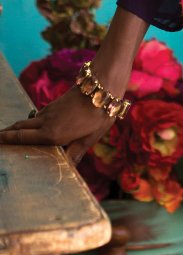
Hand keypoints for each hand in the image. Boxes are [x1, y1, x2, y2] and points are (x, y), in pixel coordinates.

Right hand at [0, 84, 117, 166]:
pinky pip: (38, 116)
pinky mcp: (56, 104)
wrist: (102, 85)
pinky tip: (34, 126)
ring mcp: (50, 111)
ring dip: (17, 128)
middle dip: (5, 134)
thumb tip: (68, 169)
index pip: (20, 138)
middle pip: (19, 128)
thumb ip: (75, 153)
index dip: (5, 140)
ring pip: (28, 121)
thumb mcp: (89, 138)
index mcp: (51, 134)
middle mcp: (46, 122)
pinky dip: (31, 122)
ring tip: (9, 136)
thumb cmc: (98, 114)